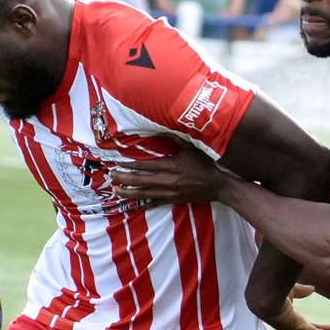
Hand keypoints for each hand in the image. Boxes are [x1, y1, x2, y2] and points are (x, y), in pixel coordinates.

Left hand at [111, 147, 225, 204]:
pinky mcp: (173, 200)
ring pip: (144, 193)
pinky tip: (133, 204)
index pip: (145, 165)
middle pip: (140, 180)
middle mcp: (168, 180)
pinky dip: (142, 203)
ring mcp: (170, 192)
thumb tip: (164, 125)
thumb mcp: (192, 147)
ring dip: (128, 192)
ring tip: (116, 190)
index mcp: (171, 165)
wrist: (218, 185)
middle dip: (123, 179)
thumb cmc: (205, 164)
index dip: (130, 164)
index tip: (118, 163)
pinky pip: (154, 202)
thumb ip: (176, 137)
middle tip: (111, 176)